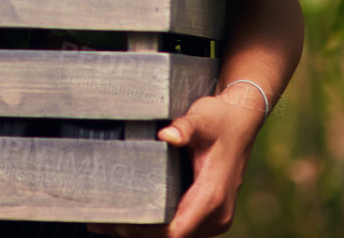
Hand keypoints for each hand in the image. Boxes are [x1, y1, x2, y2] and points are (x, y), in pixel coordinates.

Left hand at [85, 93, 264, 237]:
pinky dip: (159, 224)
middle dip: (138, 231)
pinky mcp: (211, 214)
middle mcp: (217, 214)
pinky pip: (182, 227)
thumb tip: (167, 134)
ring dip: (146, 231)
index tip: (118, 220)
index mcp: (212, 196)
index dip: (145, 231)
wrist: (241, 120)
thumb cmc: (220, 119)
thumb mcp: (201, 118)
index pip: (175, 231)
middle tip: (102, 221)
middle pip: (172, 237)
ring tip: (110, 219)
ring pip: (177, 235)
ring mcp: (216, 217)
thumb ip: (184, 127)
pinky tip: (134, 213)